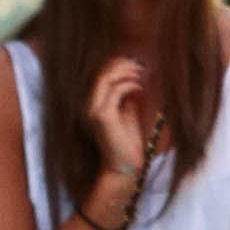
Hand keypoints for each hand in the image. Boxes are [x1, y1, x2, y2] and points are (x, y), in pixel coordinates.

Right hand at [85, 57, 150, 184]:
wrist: (124, 166)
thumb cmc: (126, 143)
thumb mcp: (127, 115)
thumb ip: (125, 99)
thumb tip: (133, 82)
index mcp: (92, 103)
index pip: (100, 75)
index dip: (116, 64)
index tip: (134, 63)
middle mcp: (89, 104)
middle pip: (101, 73)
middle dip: (121, 64)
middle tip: (140, 65)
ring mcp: (93, 110)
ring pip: (105, 78)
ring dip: (125, 72)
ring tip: (141, 73)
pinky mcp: (103, 116)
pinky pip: (115, 91)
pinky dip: (128, 85)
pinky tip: (139, 87)